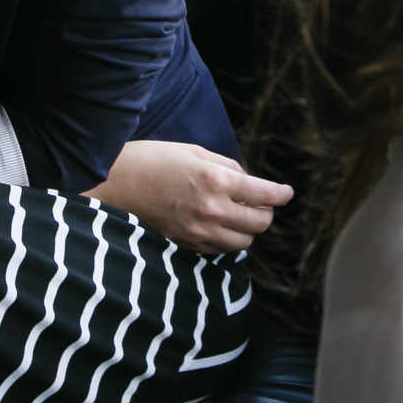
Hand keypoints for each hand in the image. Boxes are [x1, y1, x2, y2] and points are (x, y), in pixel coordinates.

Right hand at [86, 140, 292, 254]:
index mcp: (216, 181)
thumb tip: (248, 180)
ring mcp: (198, 231)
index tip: (287, 192)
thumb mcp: (195, 152)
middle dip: (267, 213)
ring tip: (242, 215)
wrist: (116, 183)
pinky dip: (228, 240)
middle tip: (263, 203)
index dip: (281, 194)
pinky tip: (221, 226)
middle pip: (259, 224)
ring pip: (243, 243)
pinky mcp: (186, 244)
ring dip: (249, 230)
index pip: (264, 195)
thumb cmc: (154, 160)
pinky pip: (220, 251)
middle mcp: (212, 210)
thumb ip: (227, 166)